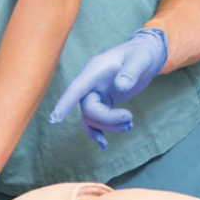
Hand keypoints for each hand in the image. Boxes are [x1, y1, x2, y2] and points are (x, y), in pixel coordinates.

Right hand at [48, 28, 167, 148]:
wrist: (144, 55)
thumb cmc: (141, 54)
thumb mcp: (140, 60)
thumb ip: (131, 71)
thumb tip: (121, 86)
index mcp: (94, 70)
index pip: (76, 89)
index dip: (65, 104)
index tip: (55, 121)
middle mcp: (90, 83)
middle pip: (87, 109)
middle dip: (108, 119)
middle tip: (130, 119)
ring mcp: (94, 93)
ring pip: (91, 118)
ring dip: (109, 126)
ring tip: (129, 124)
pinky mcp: (102, 101)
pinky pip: (94, 121)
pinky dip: (99, 133)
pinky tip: (105, 145)